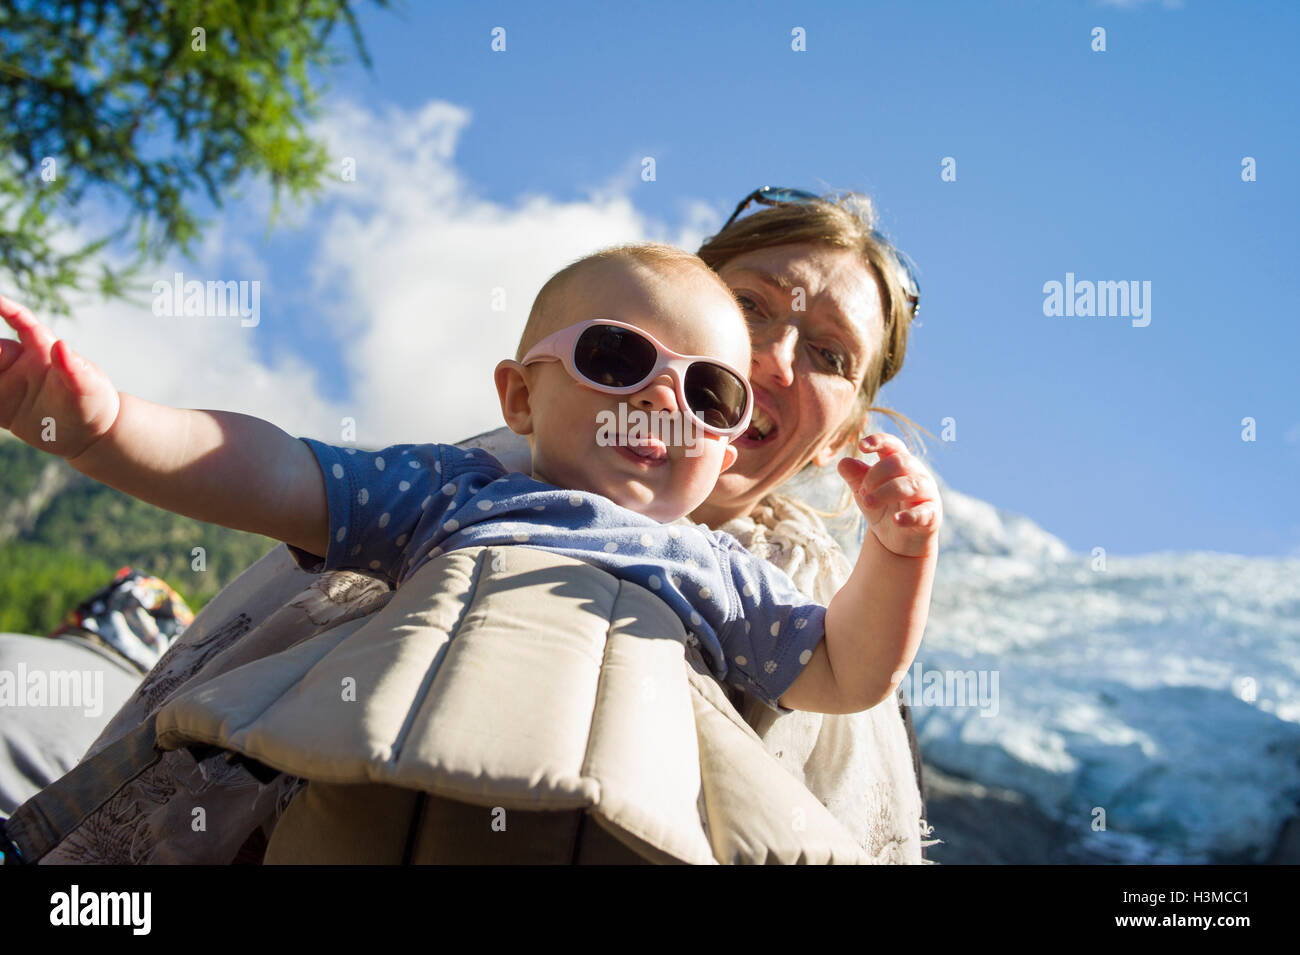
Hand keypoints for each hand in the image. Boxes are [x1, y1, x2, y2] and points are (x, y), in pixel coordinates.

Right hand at [0, 294, 120, 459]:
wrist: (90, 435)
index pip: (21, 322)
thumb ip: (74, 368)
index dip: (7, 308)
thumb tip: (60, 345)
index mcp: (42, 352)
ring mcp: (9, 384)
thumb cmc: (95, 404)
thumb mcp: (88, 387)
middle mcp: (21, 364)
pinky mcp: (1, 407)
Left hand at [837, 433, 941, 557]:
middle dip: (876, 475)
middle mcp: (917, 473)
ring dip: (886, 492)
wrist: (897, 539)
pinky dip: (909, 516)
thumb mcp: (864, 491)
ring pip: (911, 484)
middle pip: (900, 462)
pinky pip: (924, 512)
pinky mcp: (932, 515)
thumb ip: (855, 476)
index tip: (862, 446)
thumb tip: (843, 463)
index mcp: (900, 462)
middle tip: (862, 492)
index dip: (879, 441)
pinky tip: (896, 520)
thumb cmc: (883, 507)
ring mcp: (926, 493)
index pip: (893, 444)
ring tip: (868, 503)